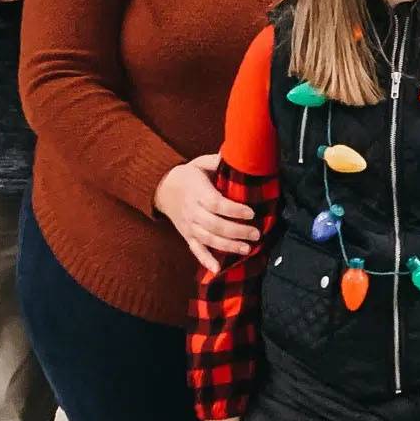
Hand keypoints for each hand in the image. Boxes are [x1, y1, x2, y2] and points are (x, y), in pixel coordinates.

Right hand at [154, 153, 256, 273]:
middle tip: (257, 233)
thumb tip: (240, 150)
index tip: (251, 212)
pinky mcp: (187, 235)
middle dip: (237, 231)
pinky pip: (195, 250)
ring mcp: (189, 226)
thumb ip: (218, 160)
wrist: (162, 188)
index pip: (217, 204)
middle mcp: (192, 211)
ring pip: (208, 239)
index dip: (234, 210)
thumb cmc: (188, 174)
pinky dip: (205, 261)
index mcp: (198, 192)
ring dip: (228, 246)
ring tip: (248, 249)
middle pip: (215, 225)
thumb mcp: (200, 163)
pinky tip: (218, 270)